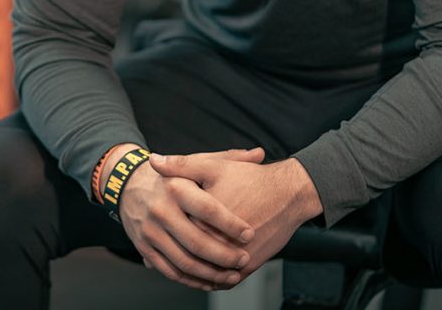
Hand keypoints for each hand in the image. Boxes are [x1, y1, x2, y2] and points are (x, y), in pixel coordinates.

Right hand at [116, 146, 264, 290]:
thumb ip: (228, 159)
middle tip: (244, 259)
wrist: (128, 184)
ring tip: (233, 275)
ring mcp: (150, 231)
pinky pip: (170, 270)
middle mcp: (160, 209)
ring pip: (184, 261)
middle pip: (196, 242)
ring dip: (212, 274)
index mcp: (174, 186)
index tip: (250, 234)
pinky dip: (192, 280)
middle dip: (225, 256)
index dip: (231, 224)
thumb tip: (259, 153)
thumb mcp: (196, 163)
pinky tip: (210, 281)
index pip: (207, 209)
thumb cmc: (172, 177)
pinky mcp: (143, 247)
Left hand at [150, 151, 323, 278]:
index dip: (165, 231)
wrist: (288, 193)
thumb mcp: (212, 166)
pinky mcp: (250, 265)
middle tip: (162, 253)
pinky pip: (226, 279)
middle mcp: (219, 240)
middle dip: (175, 254)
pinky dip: (214, 279)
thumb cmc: (250, 178)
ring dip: (192, 273)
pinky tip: (206, 272)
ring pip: (206, 272)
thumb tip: (153, 161)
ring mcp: (236, 256)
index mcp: (203, 216)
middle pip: (189, 253)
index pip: (176, 230)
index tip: (156, 230)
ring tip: (181, 266)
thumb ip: (181, 165)